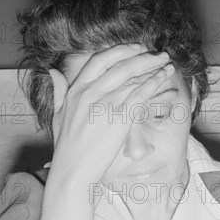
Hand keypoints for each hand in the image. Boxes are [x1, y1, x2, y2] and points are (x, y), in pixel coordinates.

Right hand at [47, 44, 173, 185]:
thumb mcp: (57, 115)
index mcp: (76, 90)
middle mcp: (90, 93)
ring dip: (154, 69)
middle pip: (121, 65)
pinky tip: (164, 79)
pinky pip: (141, 94)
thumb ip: (58, 91)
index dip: (120, 51)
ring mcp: (106, 104)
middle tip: (158, 55)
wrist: (73, 170)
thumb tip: (52, 71)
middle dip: (143, 57)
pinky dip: (154, 83)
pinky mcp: (120, 118)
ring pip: (134, 78)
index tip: (136, 49)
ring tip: (167, 65)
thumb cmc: (66, 147)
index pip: (99, 60)